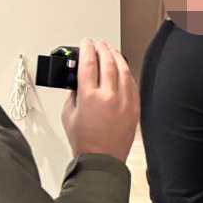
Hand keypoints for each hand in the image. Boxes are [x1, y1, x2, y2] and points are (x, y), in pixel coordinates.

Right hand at [61, 38, 139, 162]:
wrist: (102, 159)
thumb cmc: (85, 141)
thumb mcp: (68, 114)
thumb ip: (73, 93)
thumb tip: (79, 80)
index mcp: (89, 96)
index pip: (88, 63)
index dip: (86, 48)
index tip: (86, 42)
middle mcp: (109, 96)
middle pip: (107, 62)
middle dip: (102, 49)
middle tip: (98, 44)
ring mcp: (124, 101)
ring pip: (123, 70)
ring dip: (116, 57)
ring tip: (111, 51)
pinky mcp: (134, 108)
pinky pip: (132, 83)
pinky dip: (127, 73)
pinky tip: (123, 69)